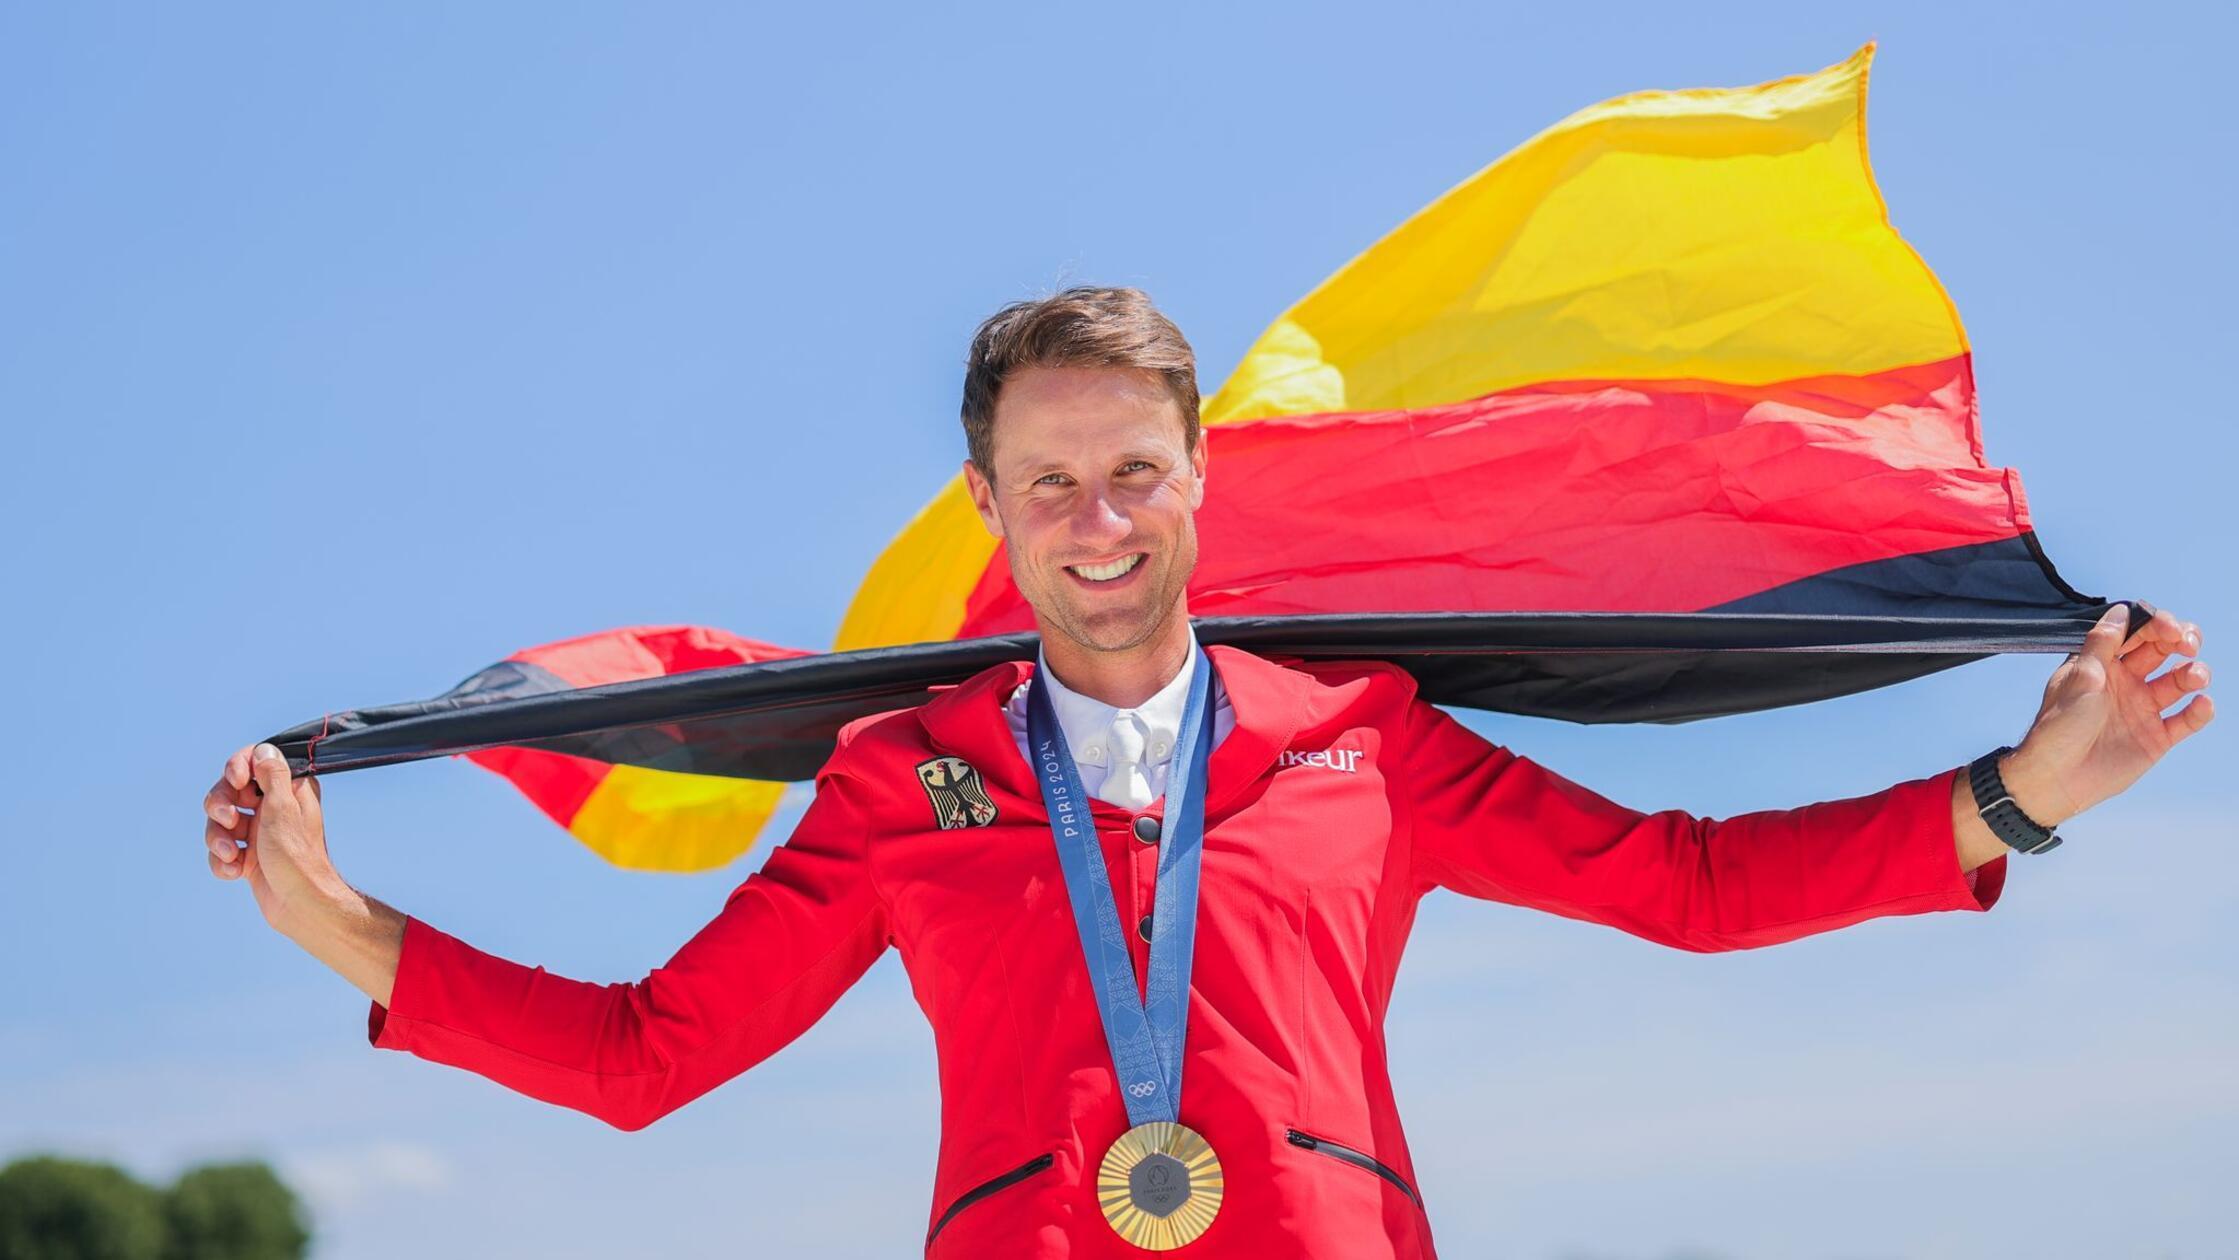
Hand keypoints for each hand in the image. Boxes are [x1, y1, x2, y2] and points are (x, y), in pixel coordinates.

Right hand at [202, 742, 350, 938]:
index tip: (238, 781)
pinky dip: (223, 861)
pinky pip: (221, 850)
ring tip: (233, 855)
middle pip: (228, 792)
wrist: (299, 904)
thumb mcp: (283, 808)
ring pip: (219, 823)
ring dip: (220, 839)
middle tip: (230, 819)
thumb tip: (265, 749)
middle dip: (221, 806)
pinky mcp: (248, 856)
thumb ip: (272, 775)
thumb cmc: (296, 856)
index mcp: (288, 789)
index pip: (254, 761)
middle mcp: (272, 807)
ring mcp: (258, 832)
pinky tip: (236, 872)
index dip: (238, 767)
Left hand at [2001, 605, 2212, 824]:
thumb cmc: (2058, 726)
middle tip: (2188, 644)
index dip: (2157, 625)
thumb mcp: (2079, 678)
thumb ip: (2102, 644)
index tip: (2169, 628)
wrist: (2056, 778)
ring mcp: (2142, 708)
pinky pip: (2187, 719)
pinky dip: (2200, 711)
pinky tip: (2202, 704)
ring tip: (2194, 677)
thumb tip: (2121, 611)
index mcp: (2103, 663)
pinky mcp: (2156, 737)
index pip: (2138, 633)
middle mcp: (2126, 681)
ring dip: (2193, 673)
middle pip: (2164, 650)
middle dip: (2181, 640)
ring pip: (2180, 681)